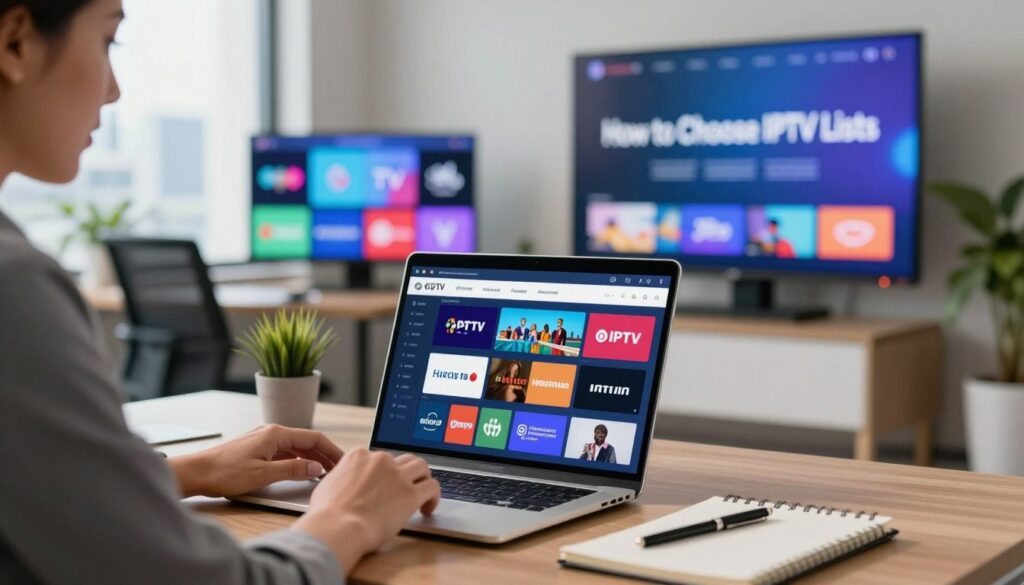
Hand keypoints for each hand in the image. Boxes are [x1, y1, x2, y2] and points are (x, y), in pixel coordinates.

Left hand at [169, 424, 342, 497]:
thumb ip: (294, 470)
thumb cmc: (225, 472)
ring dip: (311, 458)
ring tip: (324, 472)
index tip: (343, 461)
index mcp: (275, 433)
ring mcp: (262, 440)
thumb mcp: (264, 474)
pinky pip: (284, 452)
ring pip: (295, 447)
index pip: (314, 438)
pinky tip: (301, 471)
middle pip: (306, 441)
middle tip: (338, 469)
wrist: (196, 472)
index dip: (331, 450)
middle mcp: (270, 432)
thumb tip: (317, 467)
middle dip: (324, 454)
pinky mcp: (256, 449)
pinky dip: (297, 460)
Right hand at [292, 449, 439, 573]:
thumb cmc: (328, 513)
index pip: (379, 458)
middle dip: (406, 473)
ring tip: (422, 494)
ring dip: (423, 479)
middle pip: (402, 460)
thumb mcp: (328, 484)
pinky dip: (433, 496)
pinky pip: (432, 487)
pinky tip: (428, 507)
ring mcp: (397, 476)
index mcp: (360, 456)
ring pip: (421, 467)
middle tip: (406, 487)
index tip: (385, 484)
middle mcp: (381, 460)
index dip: (384, 472)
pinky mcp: (411, 494)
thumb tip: (344, 484)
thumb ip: (342, 477)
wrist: (338, 527)